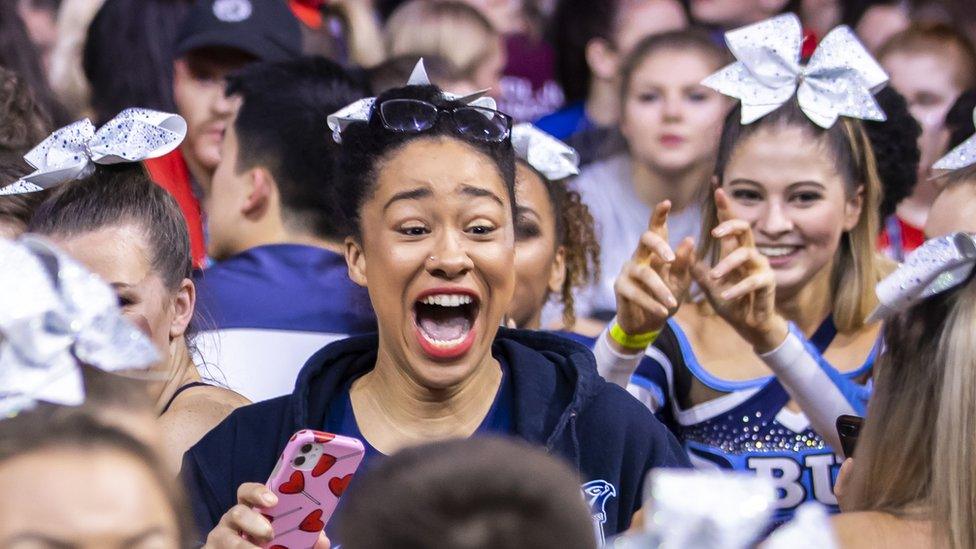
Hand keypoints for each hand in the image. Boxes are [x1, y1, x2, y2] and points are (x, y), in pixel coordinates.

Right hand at [204, 483, 330, 547]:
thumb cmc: (268, 547)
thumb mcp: (290, 544)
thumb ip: (306, 540)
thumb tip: (322, 540)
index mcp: (251, 511)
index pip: (248, 492)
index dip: (258, 491)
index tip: (273, 500)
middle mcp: (232, 522)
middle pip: (236, 512)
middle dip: (253, 521)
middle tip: (270, 534)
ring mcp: (219, 539)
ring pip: (223, 536)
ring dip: (243, 546)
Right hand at [614, 201, 694, 339]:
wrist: (649, 323)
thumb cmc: (667, 297)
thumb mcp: (681, 281)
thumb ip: (684, 263)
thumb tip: (689, 238)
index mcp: (655, 251)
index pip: (657, 229)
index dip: (659, 214)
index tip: (667, 202)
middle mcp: (639, 255)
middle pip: (645, 239)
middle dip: (658, 246)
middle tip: (671, 258)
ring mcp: (628, 270)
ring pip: (644, 273)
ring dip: (660, 289)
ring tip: (674, 303)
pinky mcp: (620, 287)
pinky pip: (636, 293)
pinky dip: (651, 303)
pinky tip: (663, 311)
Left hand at [691, 189, 787, 352]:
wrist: (749, 325)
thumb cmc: (731, 302)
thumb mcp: (709, 284)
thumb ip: (697, 268)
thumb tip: (682, 251)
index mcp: (736, 252)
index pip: (731, 225)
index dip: (725, 208)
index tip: (717, 190)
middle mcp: (751, 255)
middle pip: (744, 229)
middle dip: (730, 225)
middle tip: (713, 233)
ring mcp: (761, 268)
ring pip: (746, 255)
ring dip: (728, 265)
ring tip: (715, 277)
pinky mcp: (768, 284)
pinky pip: (753, 281)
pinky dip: (738, 288)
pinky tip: (726, 295)